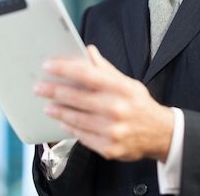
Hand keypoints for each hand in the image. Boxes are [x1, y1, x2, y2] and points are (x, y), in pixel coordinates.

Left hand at [33, 45, 173, 161]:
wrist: (160, 133)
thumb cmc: (139, 104)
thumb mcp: (127, 82)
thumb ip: (105, 69)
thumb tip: (87, 51)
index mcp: (121, 88)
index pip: (86, 74)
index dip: (64, 69)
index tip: (48, 66)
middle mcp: (116, 109)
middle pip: (75, 97)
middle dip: (53, 91)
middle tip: (39, 87)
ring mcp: (112, 130)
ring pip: (75, 119)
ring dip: (58, 111)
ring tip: (48, 106)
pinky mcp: (108, 148)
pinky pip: (82, 136)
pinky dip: (70, 128)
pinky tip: (64, 122)